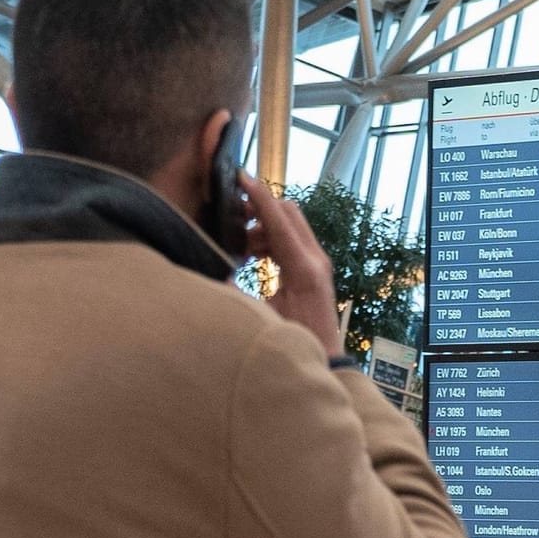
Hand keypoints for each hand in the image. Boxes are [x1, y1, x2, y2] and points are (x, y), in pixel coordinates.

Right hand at [243, 173, 342, 362]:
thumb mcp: (261, 317)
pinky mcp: (314, 269)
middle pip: (289, 213)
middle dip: (260, 205)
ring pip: (289, 225)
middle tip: (231, 211)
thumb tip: (212, 267)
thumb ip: (236, 290)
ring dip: (262, 225)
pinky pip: (290, 241)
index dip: (259, 197)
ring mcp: (318, 263)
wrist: (326, 361)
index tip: (240, 177)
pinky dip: (269, 239)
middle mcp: (316, 259)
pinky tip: (249, 256)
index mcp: (304, 268)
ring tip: (237, 245)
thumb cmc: (294, 344)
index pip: (280, 221)